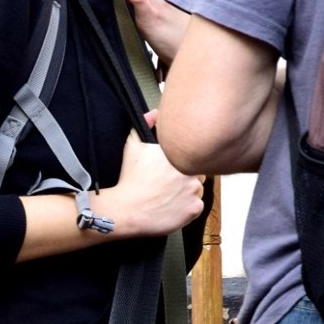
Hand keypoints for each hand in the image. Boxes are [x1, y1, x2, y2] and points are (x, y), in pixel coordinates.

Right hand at [112, 109, 204, 235]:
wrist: (125, 209)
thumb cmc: (128, 179)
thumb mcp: (132, 146)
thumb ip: (144, 125)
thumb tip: (155, 113)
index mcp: (178, 154)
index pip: (193, 155)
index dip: (182, 162)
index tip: (171, 170)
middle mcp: (190, 170)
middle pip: (198, 173)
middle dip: (187, 177)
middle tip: (168, 184)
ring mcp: (194, 191)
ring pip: (198, 190)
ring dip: (188, 193)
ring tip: (168, 196)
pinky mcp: (194, 208)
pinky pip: (197, 206)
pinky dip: (187, 208)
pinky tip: (171, 207)